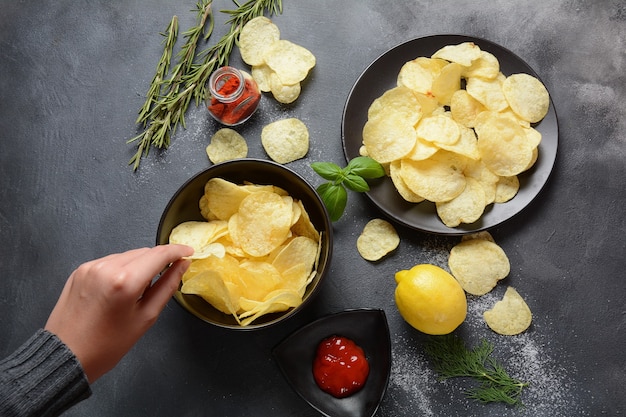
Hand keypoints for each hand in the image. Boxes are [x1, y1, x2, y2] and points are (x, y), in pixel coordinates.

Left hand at [44, 244, 192, 382]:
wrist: (66, 355)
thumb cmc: (107, 344)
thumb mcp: (146, 318)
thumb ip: (167, 286)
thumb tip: (181, 266)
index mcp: (125, 281)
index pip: (159, 254)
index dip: (177, 251)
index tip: (188, 252)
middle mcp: (106, 267)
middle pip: (143, 252)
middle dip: (158, 261)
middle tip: (167, 276)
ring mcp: (91, 267)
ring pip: (127, 255)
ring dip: (139, 265)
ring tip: (138, 289)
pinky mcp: (81, 270)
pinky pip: (110, 261)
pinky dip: (121, 269)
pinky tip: (120, 288)